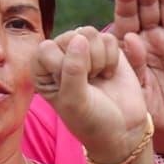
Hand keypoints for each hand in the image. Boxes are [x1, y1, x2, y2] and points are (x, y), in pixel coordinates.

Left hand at [32, 26, 150, 163]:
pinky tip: (108, 74)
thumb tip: (79, 37)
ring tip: (97, 78)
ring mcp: (84, 50)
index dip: (63, 67)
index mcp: (42, 70)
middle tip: (88, 84)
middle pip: (70, 36)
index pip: (46, 49)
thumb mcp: (75, 102)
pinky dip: (112, 58)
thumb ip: (72, 70)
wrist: (122, 130)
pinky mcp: (106, 49)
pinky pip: (108, 38)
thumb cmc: (91, 121)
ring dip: (98, 58)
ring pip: (89, 33)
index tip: (72, 88)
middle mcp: (60, 56)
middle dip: (84, 62)